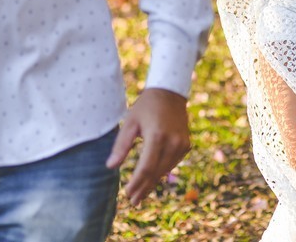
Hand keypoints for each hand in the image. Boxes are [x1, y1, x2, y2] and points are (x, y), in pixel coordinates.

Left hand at [105, 87, 190, 204]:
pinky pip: (172, 163)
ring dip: (152, 182)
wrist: (170, 93)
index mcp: (157, 136)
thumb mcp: (130, 123)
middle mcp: (172, 142)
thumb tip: (110, 167)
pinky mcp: (186, 145)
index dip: (136, 183)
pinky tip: (152, 178)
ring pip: (165, 170)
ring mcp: (182, 144)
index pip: (146, 167)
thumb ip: (121, 146)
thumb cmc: (145, 107)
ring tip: (140, 194)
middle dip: (144, 188)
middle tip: (133, 202)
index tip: (127, 194)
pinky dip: (161, 171)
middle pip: (156, 172)